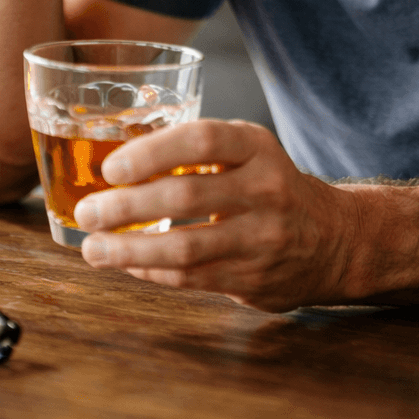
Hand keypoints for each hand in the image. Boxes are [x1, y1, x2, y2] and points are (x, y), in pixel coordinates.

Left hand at [73, 120, 361, 311]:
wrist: (332, 238)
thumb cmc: (268, 185)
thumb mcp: (247, 151)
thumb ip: (196, 151)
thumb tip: (116, 164)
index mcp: (257, 146)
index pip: (202, 140)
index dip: (152, 152)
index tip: (112, 168)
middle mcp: (265, 188)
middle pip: (185, 196)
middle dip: (125, 206)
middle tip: (86, 211)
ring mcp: (263, 237)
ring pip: (185, 247)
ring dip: (129, 249)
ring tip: (92, 247)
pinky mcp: (255, 278)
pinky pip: (192, 278)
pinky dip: (152, 270)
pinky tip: (126, 262)